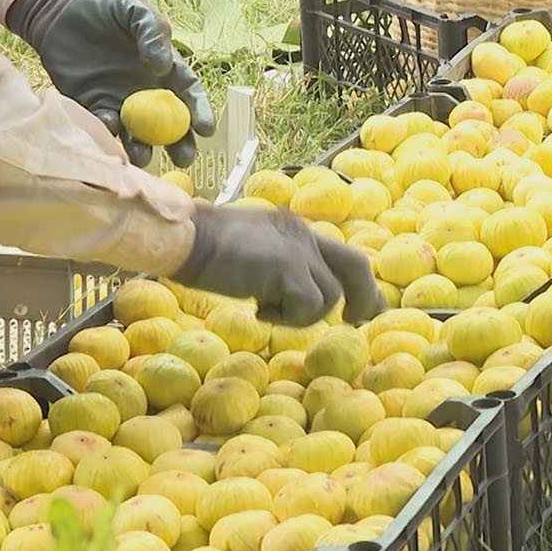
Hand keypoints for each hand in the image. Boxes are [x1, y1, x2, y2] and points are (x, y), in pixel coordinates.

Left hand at [7, 0, 214, 167]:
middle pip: (170, 126)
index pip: (189, 95)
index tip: (205, 129)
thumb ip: (152, 32)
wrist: (59, 10)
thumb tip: (163, 67)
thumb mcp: (134, 10)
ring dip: (142, 149)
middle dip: (179, 145)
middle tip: (183, 158)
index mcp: (165, 70)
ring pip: (138, 135)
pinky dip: (108, 132)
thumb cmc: (105, 7)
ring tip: (142, 155)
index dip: (200, 112)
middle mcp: (147, 93)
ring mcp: (121, 103)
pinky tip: (110, 127)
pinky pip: (105, 126)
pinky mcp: (94, 107)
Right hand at [173, 207, 386, 326]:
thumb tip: (295, 296)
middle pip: (357, 266)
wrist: (185, 238)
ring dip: (300, 316)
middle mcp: (303, 234)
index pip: (342, 254)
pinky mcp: (288, 267)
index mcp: (296, 229)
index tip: (366, 309)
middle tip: (357, 321)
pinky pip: (308, 306)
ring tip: (263, 309)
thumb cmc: (204, 248)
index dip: (360, 284)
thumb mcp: (252, 253)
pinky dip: (285, 318)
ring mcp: (298, 249)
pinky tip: (256, 310)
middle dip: (364, 298)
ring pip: (328, 297)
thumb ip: (278, 267)